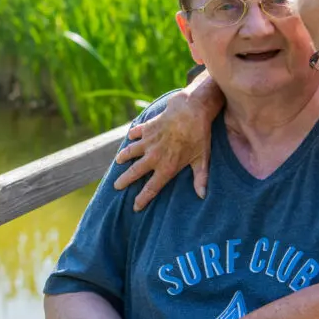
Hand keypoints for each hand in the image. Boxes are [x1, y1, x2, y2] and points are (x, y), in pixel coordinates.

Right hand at [113, 90, 212, 210]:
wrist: (189, 111)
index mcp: (166, 167)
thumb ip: (201, 178)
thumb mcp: (202, 159)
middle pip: (134, 172)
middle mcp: (153, 157)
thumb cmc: (198, 136)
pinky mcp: (147, 128)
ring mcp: (148, 142)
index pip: (151, 188)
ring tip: (118, 161)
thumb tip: (203, 195)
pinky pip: (136, 133)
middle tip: (116, 186)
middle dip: (124, 180)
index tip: (135, 207)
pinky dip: (132, 135)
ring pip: (130, 152)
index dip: (142, 199)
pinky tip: (130, 136)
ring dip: (123, 157)